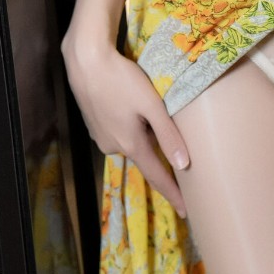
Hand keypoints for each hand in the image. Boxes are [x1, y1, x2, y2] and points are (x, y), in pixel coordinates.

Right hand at [62, 32, 188, 215]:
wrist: (86, 61)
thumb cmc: (122, 80)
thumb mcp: (152, 105)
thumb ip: (168, 135)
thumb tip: (184, 165)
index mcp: (131, 145)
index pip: (157, 177)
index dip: (173, 194)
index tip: (187, 212)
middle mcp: (114, 147)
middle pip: (144, 156)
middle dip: (159, 154)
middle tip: (176, 150)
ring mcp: (101, 136)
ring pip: (131, 141)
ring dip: (144, 134)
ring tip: (152, 116)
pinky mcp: (95, 124)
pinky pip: (120, 132)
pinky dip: (131, 126)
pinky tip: (132, 109)